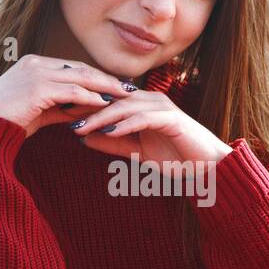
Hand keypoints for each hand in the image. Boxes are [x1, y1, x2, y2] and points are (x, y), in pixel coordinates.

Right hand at [0, 55, 138, 138]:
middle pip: (81, 68)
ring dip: (105, 86)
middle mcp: (35, 63)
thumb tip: (86, 111)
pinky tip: (107, 104)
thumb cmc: (7, 123)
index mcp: (33, 65)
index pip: (73, 67)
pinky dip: (91, 97)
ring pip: (80, 77)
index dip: (97, 76)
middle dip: (107, 78)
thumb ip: (62, 108)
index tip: (116, 85)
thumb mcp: (39, 112)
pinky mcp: (37, 87)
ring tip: (125, 95)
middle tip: (130, 87)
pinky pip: (73, 91)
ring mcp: (36, 73)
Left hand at [69, 89, 233, 165]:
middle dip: (86, 108)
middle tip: (63, 115)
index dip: (84, 106)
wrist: (208, 168)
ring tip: (81, 127)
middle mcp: (150, 101)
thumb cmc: (175, 158)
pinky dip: (125, 124)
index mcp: (141, 105)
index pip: (108, 101)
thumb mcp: (136, 152)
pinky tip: (108, 131)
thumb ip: (113, 144)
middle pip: (112, 100)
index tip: (60, 113)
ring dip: (101, 117)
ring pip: (124, 108)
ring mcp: (162, 108)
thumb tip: (84, 139)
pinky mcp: (172, 119)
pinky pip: (143, 119)